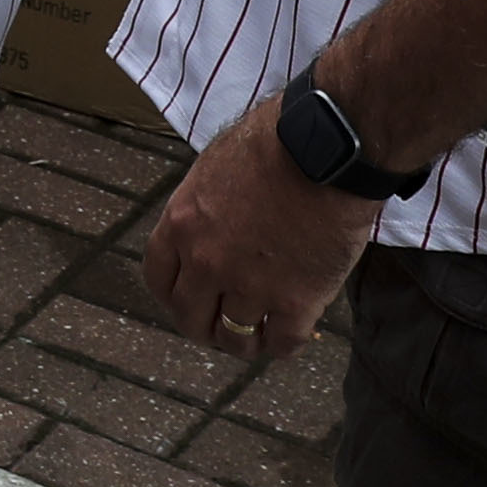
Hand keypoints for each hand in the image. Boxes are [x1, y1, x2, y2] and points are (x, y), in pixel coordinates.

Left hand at [136, 100, 386, 355]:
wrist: (327, 149)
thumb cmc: (275, 141)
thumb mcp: (214, 168)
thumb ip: (202, 208)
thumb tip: (206, 226)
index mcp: (181, 224)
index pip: (159, 279)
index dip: (173, 295)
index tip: (186, 300)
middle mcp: (206, 262)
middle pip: (190, 318)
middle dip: (203, 326)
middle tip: (219, 327)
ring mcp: (250, 286)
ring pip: (234, 339)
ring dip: (243, 342)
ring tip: (254, 337)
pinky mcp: (296, 302)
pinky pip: (281, 343)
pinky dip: (282, 344)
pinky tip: (288, 334)